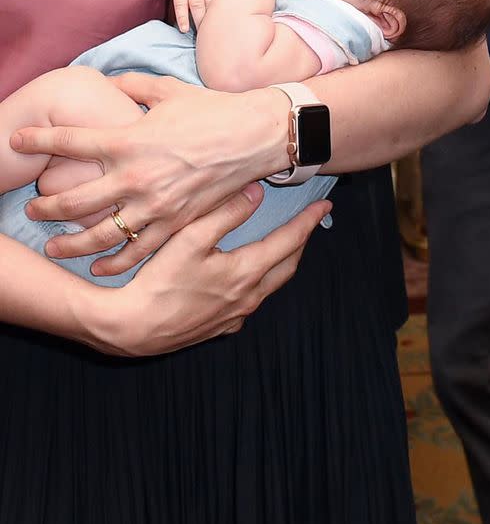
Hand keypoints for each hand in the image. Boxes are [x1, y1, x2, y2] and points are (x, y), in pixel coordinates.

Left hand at [11, 77, 288, 272]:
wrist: (256, 136)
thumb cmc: (213, 110)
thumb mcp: (168, 90)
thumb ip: (131, 87)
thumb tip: (108, 82)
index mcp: (129, 140)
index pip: (70, 142)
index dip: (38, 140)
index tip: (16, 141)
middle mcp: (135, 177)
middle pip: (73, 200)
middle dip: (45, 205)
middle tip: (32, 207)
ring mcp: (154, 206)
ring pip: (99, 235)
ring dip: (70, 243)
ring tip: (53, 245)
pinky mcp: (175, 224)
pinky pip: (137, 250)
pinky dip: (114, 262)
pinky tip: (98, 267)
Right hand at [88, 183, 330, 356]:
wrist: (131, 328)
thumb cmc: (159, 280)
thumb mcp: (192, 238)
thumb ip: (226, 213)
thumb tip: (257, 194)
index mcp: (247, 273)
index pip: (289, 242)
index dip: (307, 222)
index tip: (323, 207)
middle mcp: (248, 298)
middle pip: (286, 266)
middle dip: (299, 243)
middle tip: (308, 225)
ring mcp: (234, 316)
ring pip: (269, 286)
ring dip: (279, 263)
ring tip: (282, 246)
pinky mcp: (219, 328)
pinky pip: (248, 303)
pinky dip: (256, 284)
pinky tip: (246, 278)